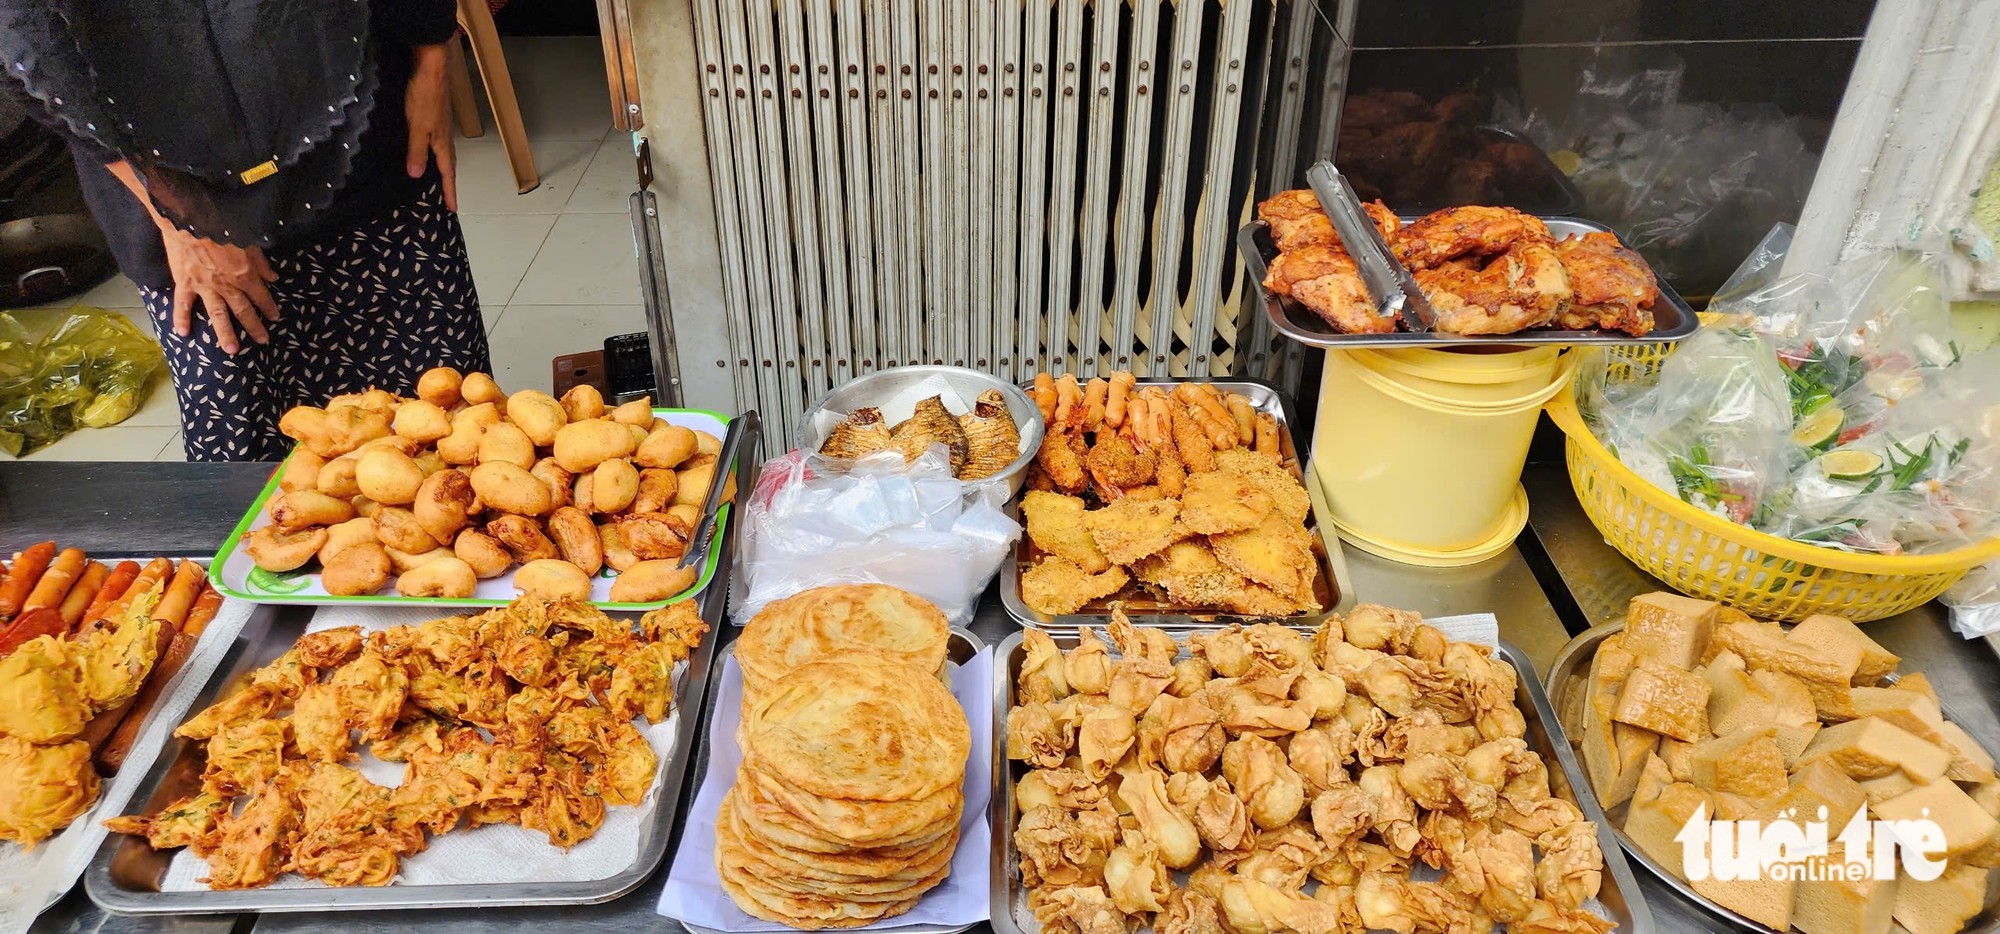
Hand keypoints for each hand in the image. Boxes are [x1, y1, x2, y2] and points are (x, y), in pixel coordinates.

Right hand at [161, 226, 279, 354]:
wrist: (190, 216)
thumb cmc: (222, 224)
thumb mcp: (249, 240)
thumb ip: (261, 262)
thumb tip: (273, 278)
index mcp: (244, 273)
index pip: (260, 295)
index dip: (269, 307)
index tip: (275, 317)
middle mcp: (226, 285)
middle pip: (243, 310)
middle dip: (254, 326)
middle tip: (262, 341)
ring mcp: (204, 286)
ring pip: (218, 314)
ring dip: (225, 333)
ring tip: (232, 350)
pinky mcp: (184, 282)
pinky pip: (182, 304)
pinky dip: (181, 318)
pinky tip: (182, 333)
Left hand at [406, 43, 456, 211]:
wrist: (431, 68)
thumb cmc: (425, 97)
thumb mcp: (417, 127)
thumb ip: (417, 151)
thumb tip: (416, 175)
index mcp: (442, 143)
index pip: (447, 174)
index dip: (450, 192)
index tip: (453, 209)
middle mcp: (445, 138)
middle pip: (449, 166)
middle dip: (449, 183)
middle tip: (448, 199)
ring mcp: (441, 127)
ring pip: (444, 155)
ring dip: (443, 170)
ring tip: (439, 181)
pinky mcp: (435, 117)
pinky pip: (438, 144)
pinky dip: (436, 155)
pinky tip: (428, 152)